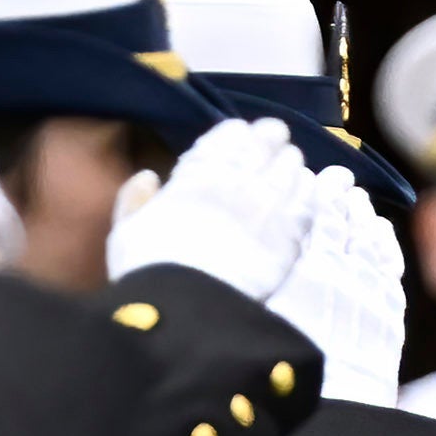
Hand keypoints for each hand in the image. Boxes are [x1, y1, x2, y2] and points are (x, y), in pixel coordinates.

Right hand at [106, 117, 316, 308]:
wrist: (191, 306)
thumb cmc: (150, 270)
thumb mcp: (126, 231)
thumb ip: (135, 200)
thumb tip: (149, 177)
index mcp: (193, 180)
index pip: (221, 144)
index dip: (235, 134)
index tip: (242, 129)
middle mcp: (233, 187)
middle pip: (259, 151)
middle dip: (268, 139)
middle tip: (277, 132)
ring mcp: (266, 211)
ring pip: (287, 174)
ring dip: (290, 162)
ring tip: (293, 158)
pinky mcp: (290, 240)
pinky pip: (306, 207)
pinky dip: (308, 193)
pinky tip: (310, 188)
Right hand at [266, 163, 405, 406]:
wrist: (340, 416)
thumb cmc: (288, 373)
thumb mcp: (267, 318)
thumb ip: (265, 279)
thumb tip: (253, 255)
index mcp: (313, 274)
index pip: (322, 222)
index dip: (326, 196)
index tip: (325, 176)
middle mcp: (348, 279)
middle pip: (351, 228)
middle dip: (349, 202)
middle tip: (345, 181)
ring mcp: (374, 299)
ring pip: (375, 248)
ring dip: (370, 223)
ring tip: (363, 206)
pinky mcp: (390, 321)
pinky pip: (391, 275)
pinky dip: (388, 252)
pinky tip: (384, 239)